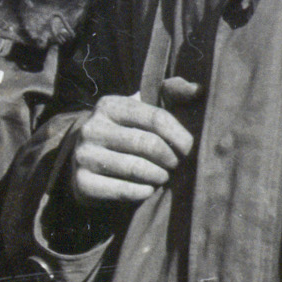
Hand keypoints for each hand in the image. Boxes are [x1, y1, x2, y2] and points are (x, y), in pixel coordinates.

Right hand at [68, 80, 201, 204]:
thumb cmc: (126, 133)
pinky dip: (142, 192)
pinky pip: (122, 190)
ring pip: (135, 168)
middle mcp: (92, 128)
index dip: (179, 136)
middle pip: (147, 144)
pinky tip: (147, 189)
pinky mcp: (82, 182)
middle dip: (169, 158)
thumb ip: (171, 95)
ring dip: (158, 176)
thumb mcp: (142, 110)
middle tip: (175, 165)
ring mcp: (83, 155)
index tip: (189, 149)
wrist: (84, 160)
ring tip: (162, 176)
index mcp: (110, 105)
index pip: (156, 118)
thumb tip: (199, 89)